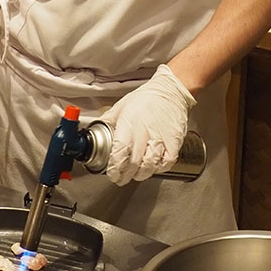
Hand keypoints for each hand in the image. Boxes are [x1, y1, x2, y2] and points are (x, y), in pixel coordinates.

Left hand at [103, 65, 195, 184]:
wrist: (170, 91)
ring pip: (150, 165)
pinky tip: (153, 167)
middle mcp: (145, 131)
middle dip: (125, 175)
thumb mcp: (121, 105)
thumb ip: (109, 120)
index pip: (120, 151)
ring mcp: (160, 137)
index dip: (115, 167)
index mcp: (129, 122)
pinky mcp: (174, 141)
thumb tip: (96, 130)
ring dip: (141, 174)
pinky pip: (167, 162)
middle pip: (133, 162)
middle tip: (121, 178)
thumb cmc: (146, 98)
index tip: (112, 173)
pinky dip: (158, 168)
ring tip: (136, 174)